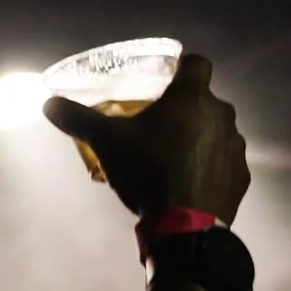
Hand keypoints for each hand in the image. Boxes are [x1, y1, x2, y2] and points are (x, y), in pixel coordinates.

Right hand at [42, 54, 249, 224]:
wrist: (185, 227)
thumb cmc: (147, 171)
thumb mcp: (106, 143)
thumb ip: (80, 119)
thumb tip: (49, 105)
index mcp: (192, 97)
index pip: (196, 63)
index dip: (182, 68)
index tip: (166, 79)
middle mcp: (221, 114)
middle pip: (205, 101)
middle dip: (185, 110)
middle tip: (160, 127)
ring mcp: (235, 146)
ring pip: (217, 131)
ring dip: (200, 138)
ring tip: (174, 159)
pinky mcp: (241, 176)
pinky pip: (225, 162)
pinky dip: (210, 166)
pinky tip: (190, 182)